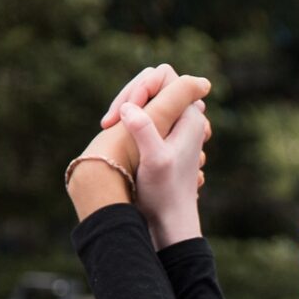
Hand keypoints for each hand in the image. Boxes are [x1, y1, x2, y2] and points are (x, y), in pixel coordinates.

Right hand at [69, 66, 210, 218]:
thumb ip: (144, 131)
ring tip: (109, 129)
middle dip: (130, 96)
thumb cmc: (164, 194)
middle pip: (156, 85)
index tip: (123, 112)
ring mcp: (176, 129)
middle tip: (108, 122)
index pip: (164, 76)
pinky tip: (115, 137)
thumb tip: (129, 107)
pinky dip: (129, 120)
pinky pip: (146, 115)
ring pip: (149, 101)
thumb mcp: (153, 161)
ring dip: (127, 109)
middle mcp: (187, 119)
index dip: (140, 87)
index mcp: (190, 117)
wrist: (170, 223)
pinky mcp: (164, 140)